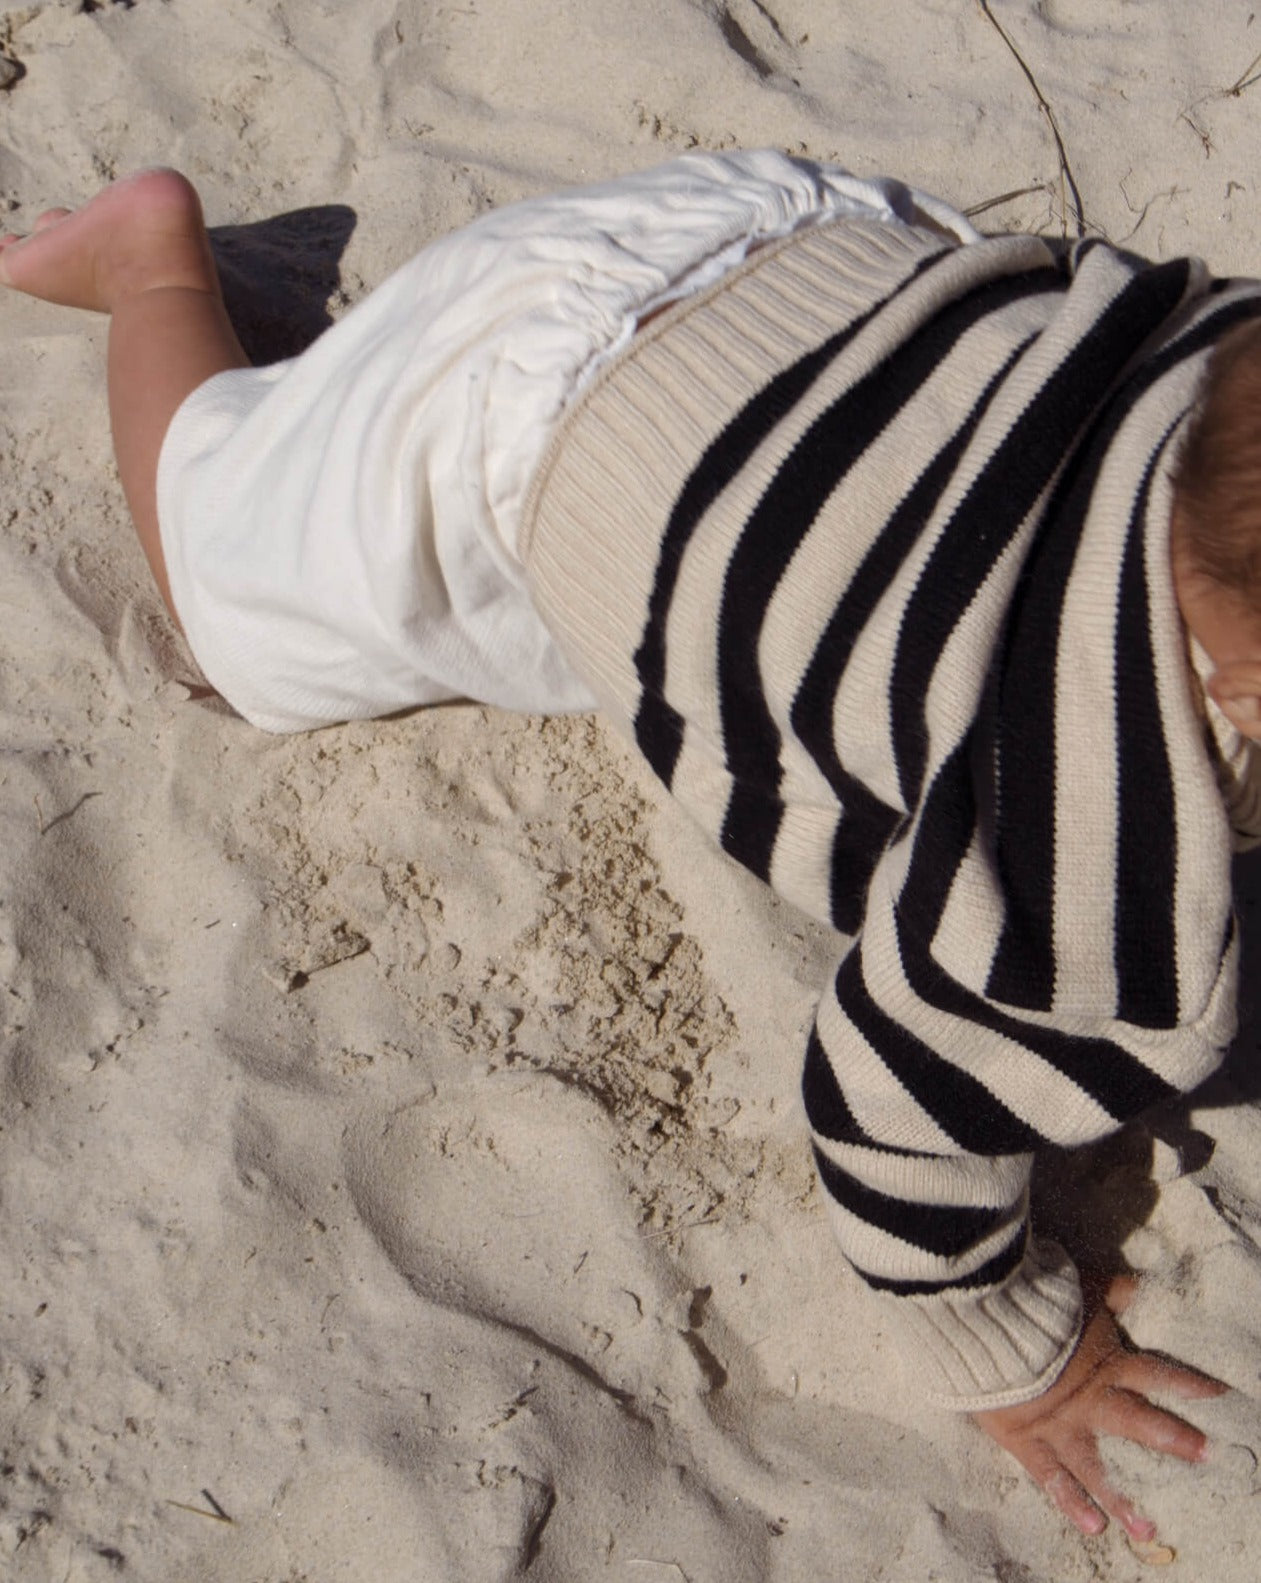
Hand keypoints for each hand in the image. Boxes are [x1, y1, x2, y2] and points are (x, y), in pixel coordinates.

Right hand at [973, 1273, 1226, 1539]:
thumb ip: (1118, 1292)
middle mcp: (1090, 1400)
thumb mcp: (1082, 1289)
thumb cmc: (1033, 1301)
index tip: (1221, 1397)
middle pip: (1139, 1422)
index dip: (1190, 1384)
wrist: (983, 1322)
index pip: (1158, 1374)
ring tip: (1147, 1530)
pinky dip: (1071, 1502)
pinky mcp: (1026, 1440)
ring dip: (1123, 1498)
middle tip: (1205, 1457)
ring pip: (1097, 1467)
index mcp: (1106, 1362)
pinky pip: (1052, 1478)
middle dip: (1174, 1440)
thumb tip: (1153, 1287)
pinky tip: (1092, 1526)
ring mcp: (1059, 1425)